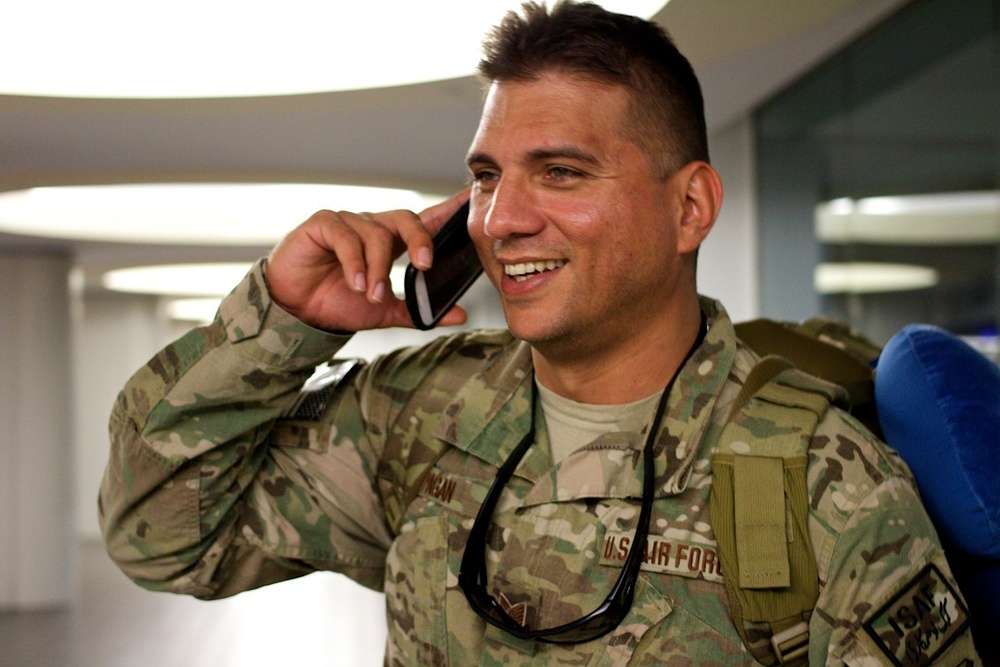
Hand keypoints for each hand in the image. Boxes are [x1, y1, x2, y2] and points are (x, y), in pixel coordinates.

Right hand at [265, 191, 470, 331]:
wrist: (296, 312)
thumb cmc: (338, 303)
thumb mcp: (385, 312)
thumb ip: (420, 312)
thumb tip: (461, 315)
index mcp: (391, 242)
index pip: (425, 221)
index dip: (448, 210)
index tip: (471, 201)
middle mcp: (372, 227)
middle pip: (406, 218)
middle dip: (420, 239)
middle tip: (425, 264)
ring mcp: (347, 222)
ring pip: (375, 234)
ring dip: (378, 268)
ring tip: (372, 294)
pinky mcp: (322, 224)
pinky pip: (346, 236)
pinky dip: (355, 262)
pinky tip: (355, 284)